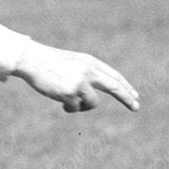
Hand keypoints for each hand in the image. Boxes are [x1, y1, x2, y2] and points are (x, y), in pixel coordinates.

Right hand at [14, 40, 138, 112]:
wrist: (32, 60)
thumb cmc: (48, 63)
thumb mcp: (71, 65)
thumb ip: (85, 77)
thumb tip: (91, 102)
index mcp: (90, 62)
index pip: (113, 76)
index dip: (125, 86)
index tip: (135, 96)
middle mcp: (89, 71)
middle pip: (114, 86)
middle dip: (126, 98)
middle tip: (136, 108)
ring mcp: (81, 82)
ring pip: (92, 103)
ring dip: (82, 107)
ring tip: (69, 103)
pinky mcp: (71, 93)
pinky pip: (76, 108)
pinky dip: (69, 108)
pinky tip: (60, 102)